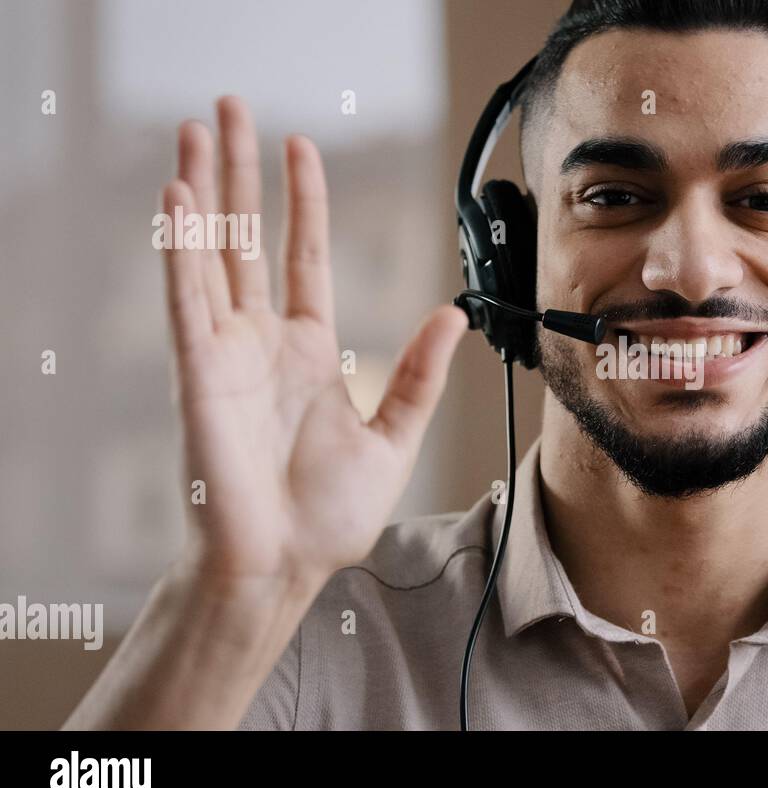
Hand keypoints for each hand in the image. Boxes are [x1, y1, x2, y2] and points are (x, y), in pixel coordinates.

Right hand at [161, 96, 465, 589]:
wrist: (285, 562)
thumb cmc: (328, 513)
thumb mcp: (393, 436)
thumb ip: (419, 375)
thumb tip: (454, 316)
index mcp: (309, 350)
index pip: (303, 256)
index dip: (303, 200)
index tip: (302, 147)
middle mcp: (262, 340)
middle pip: (247, 237)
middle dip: (240, 172)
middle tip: (228, 108)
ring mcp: (226, 351)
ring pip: (211, 252)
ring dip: (204, 189)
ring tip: (196, 127)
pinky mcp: (198, 372)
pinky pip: (186, 298)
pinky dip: (181, 248)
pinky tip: (179, 198)